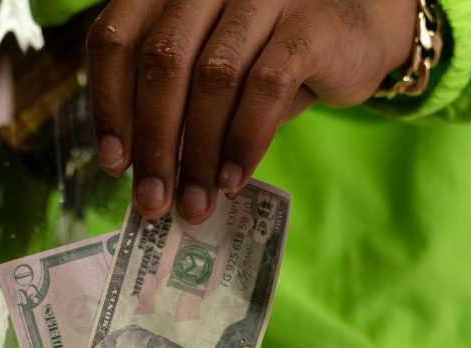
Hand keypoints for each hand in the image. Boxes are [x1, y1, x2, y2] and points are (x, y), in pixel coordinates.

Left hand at [86, 0, 414, 221]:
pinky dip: (245, 141)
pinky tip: (233, 179)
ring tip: (195, 203)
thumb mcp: (211, 74)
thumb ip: (175, 109)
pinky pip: (267, 86)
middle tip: (152, 201)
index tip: (115, 164)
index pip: (116, 38)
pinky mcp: (310, 20)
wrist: (362, 29)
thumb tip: (145, 179)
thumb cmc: (269, 58)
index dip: (108, 105)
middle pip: (160, 62)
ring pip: (212, 78)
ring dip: (197, 154)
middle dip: (152, 144)